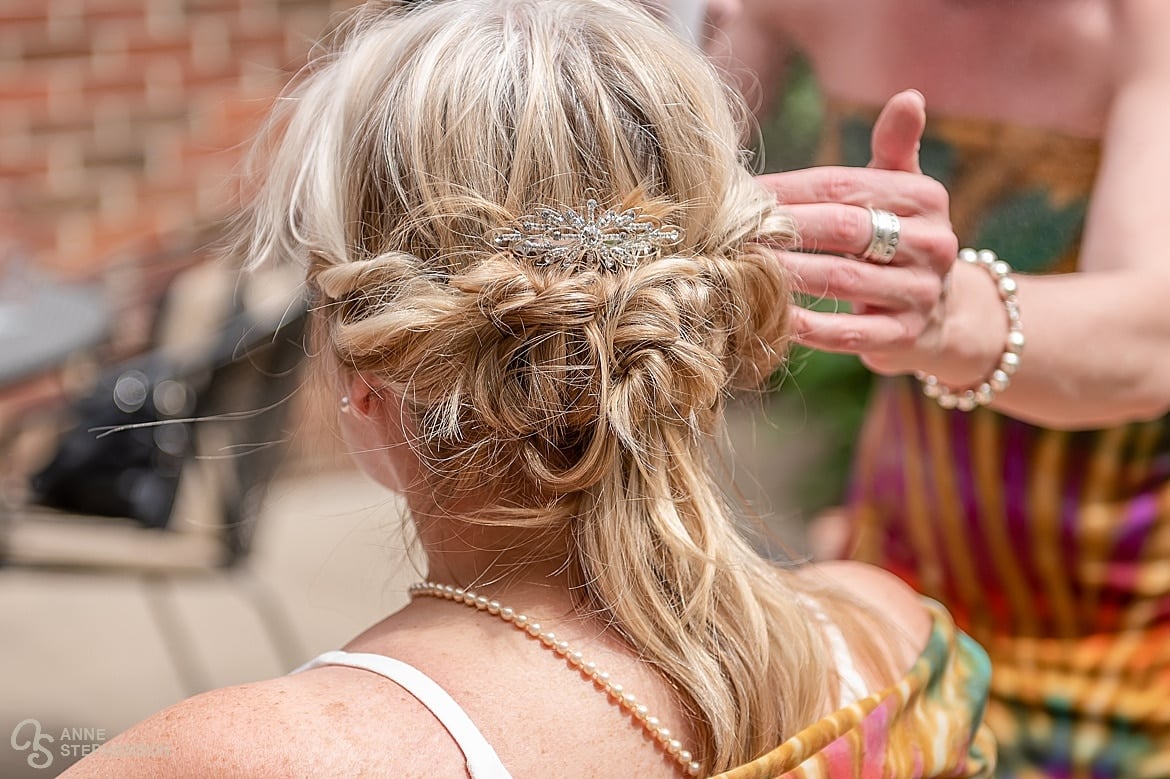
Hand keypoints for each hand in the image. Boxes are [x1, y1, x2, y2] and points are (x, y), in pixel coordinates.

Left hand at [758, 90, 958, 374]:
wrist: (941, 314)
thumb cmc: (898, 238)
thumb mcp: (901, 189)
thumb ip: (895, 146)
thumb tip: (910, 95)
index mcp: (925, 197)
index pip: (845, 186)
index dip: (791, 189)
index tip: (744, 194)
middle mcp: (933, 243)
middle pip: (843, 229)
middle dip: (784, 229)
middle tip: (732, 230)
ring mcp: (921, 293)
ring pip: (842, 279)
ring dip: (787, 274)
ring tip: (739, 268)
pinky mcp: (906, 337)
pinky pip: (849, 332)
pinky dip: (808, 326)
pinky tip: (770, 317)